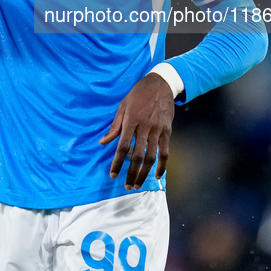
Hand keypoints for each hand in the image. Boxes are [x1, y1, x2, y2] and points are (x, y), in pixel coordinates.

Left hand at [99, 72, 174, 189]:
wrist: (160, 84)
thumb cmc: (138, 95)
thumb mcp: (123, 106)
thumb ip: (114, 126)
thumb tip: (103, 142)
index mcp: (131, 121)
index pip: (122, 146)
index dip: (118, 162)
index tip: (113, 174)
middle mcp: (144, 127)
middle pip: (138, 156)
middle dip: (131, 173)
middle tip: (127, 186)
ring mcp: (157, 130)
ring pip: (152, 157)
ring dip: (144, 173)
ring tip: (138, 184)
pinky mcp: (167, 131)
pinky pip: (165, 152)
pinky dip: (162, 165)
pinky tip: (158, 175)